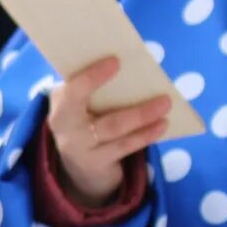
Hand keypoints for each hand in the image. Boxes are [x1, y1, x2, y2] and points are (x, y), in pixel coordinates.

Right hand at [43, 56, 170, 206]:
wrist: (78, 165)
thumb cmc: (85, 120)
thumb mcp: (81, 102)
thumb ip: (94, 87)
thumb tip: (132, 69)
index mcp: (61, 103)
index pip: (74, 89)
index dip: (92, 76)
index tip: (116, 61)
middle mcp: (65, 127)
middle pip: (103, 117)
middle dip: (134, 108)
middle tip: (164, 97)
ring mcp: (79, 149)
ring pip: (114, 129)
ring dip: (142, 117)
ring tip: (165, 106)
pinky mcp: (95, 164)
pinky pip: (123, 147)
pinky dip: (144, 136)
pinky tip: (161, 126)